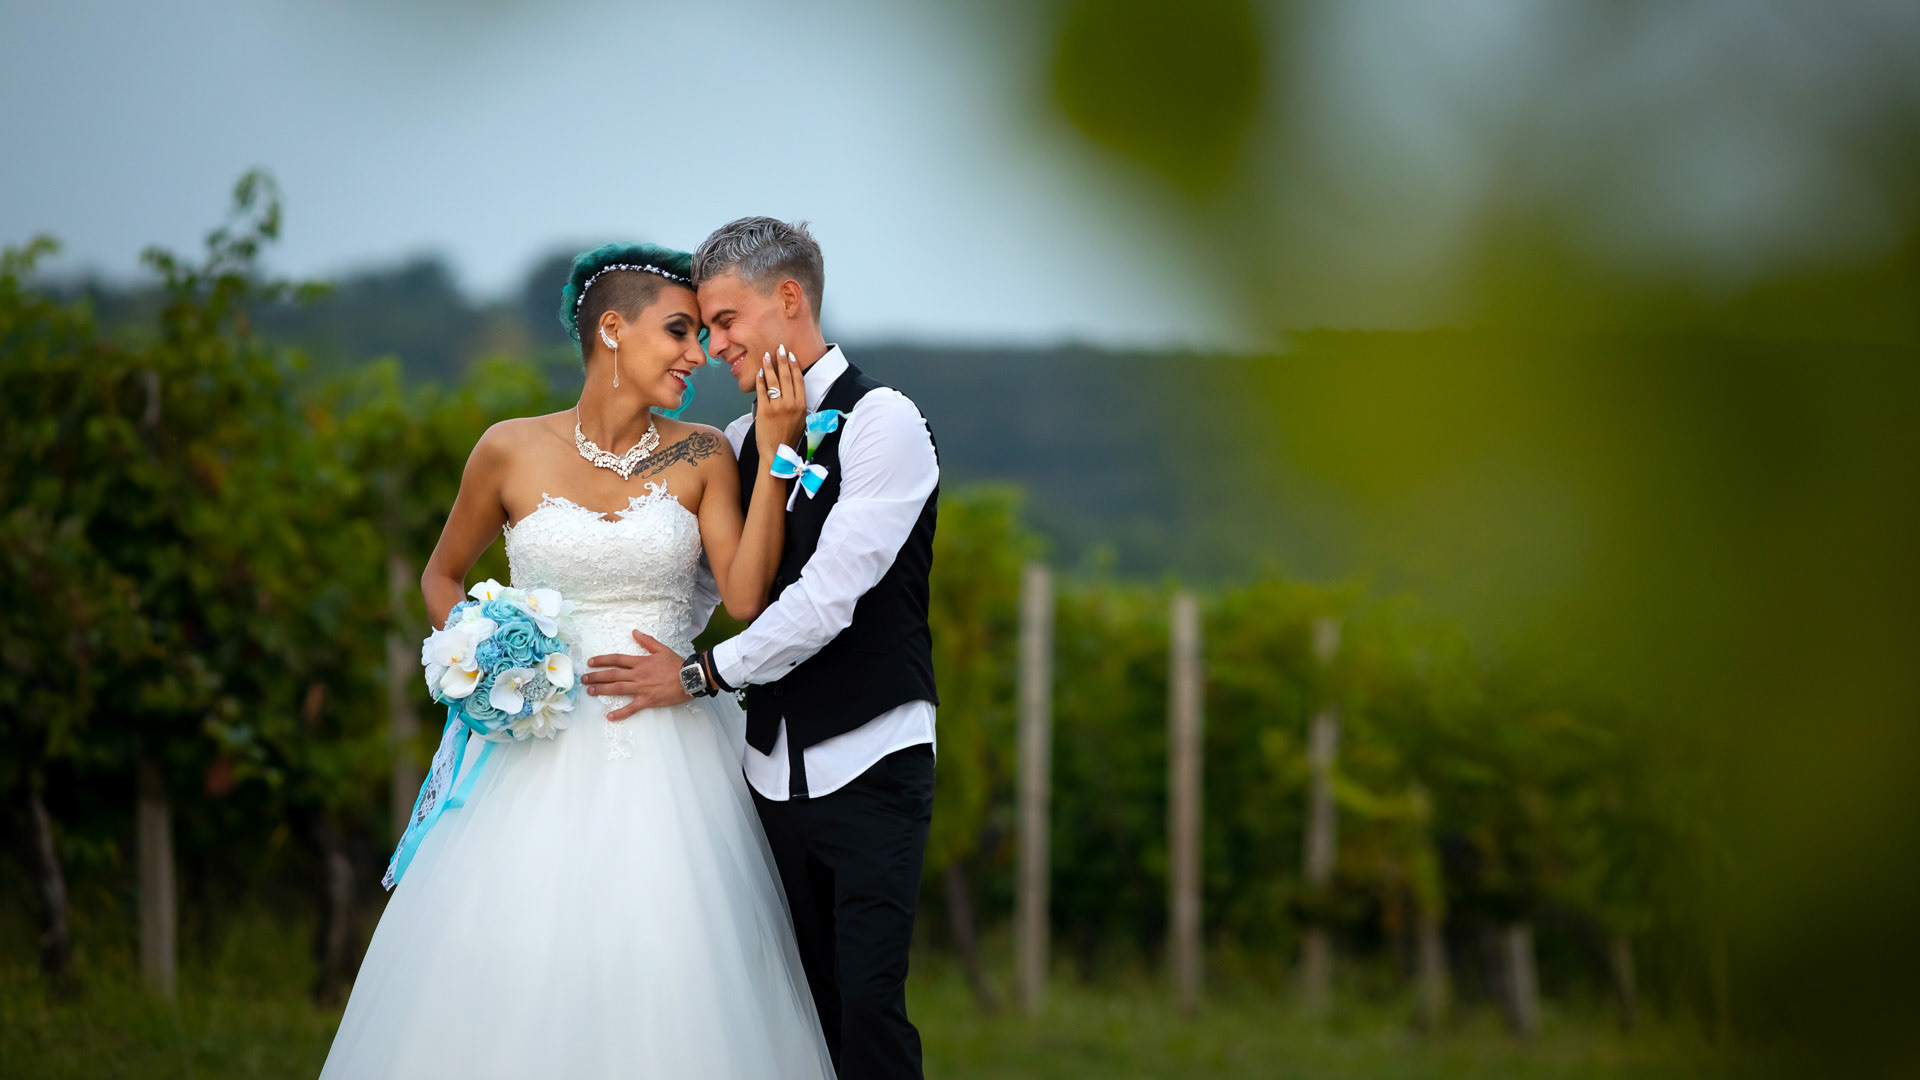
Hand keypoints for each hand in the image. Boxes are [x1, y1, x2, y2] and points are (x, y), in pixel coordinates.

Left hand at [580, 631, 688, 719]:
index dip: (602, 660)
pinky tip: (609, 716)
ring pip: (617, 689)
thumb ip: (647, 641)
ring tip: (590, 691)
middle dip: (596, 676)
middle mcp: (638, 675)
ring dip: (602, 690)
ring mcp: (642, 688)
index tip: (590, 662)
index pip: (617, 659)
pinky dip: (620, 713)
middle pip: (612, 675)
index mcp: (640, 662)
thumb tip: (634, 631)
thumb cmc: (677, 664)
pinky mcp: (648, 700)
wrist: (690, 678)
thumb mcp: (662, 649)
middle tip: (583, 679)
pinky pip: (631, 708)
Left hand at [753, 345, 806, 461]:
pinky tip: (759, 372)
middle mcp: (791, 405)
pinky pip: (762, 390)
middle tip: (779, 349)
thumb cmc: (789, 438)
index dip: (794, 366)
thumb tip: (794, 389)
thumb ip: (798, 404)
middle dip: (782, 360)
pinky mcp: (765, 411)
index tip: (791, 356)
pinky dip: (760, 379)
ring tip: (767, 355)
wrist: (777, 454)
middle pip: (787, 377)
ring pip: (774, 381)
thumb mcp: (801, 420)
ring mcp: (778, 408)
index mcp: (802, 406)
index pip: (798, 380)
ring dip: (770, 366)